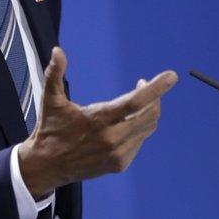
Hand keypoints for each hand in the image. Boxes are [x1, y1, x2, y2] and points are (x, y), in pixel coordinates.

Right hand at [18, 47, 177, 197]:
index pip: (134, 102)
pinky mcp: (120, 164)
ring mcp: (117, 154)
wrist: (47, 166)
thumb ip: (54, 74)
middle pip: (149, 114)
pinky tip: (128, 120)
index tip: (172, 76)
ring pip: (148, 127)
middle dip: (154, 96)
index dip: (156, 88)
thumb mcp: (50, 101)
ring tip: (137, 99)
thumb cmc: (50, 130)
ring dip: (149, 110)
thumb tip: (58, 51)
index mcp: (97, 120)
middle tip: (143, 84)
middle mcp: (111, 139)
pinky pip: (141, 140)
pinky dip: (140, 126)